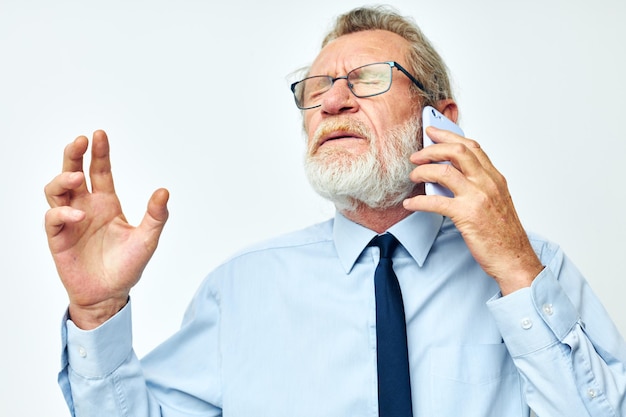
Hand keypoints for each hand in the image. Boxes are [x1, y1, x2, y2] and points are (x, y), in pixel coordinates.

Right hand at [44, 130, 168, 328]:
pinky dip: (62, 213)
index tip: (98, 134)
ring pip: (56, 191)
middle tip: (79, 141)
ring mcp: (70, 222)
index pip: (100, 171)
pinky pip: (53, 219)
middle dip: (74, 155)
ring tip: (77, 177)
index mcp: (106, 203)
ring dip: (63, 179)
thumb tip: (164, 191)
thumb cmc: (127, 266)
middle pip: (73, 172)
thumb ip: (155, 215)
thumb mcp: (147, 239)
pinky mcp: (58, 239)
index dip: (99, 153)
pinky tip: (77, 215)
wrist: (110, 295)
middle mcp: (86, 207)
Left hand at [403, 126, 542, 294]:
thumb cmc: (504, 235)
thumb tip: (449, 175)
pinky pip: (435, 202)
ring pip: (444, 172)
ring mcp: (478, 198)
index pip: (472, 147)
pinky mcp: (467, 216)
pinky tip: (411, 203)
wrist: (515, 259)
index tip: (433, 131)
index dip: (450, 136)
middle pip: (458, 152)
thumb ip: (477, 185)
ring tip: (413, 176)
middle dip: (432, 149)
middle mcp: (488, 183)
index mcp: (495, 178)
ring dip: (423, 171)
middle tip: (417, 155)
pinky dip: (418, 201)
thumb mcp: (495, 202)